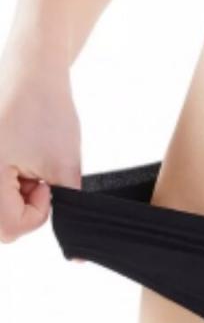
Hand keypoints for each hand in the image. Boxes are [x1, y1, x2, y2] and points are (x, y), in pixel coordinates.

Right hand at [0, 46, 82, 259]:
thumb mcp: (65, 167)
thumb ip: (67, 209)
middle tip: (37, 181)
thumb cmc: (46, 108)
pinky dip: (7, 184)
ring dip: (14, 197)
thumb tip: (77, 255)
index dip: (36, 216)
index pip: (10, 227)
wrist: (31, 68)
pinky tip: (18, 163)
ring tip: (27, 168)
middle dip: (22, 211)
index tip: (47, 189)